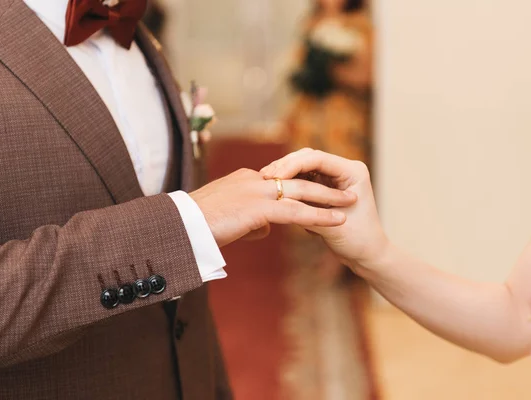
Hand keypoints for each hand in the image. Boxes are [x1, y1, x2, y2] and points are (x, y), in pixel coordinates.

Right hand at [190, 167, 356, 247]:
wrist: (180, 227)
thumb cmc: (196, 227)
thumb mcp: (227, 219)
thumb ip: (250, 220)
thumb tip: (265, 228)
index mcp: (245, 179)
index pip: (281, 180)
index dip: (303, 186)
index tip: (320, 191)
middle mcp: (253, 180)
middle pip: (297, 179)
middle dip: (323, 185)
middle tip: (344, 189)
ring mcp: (256, 191)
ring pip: (302, 192)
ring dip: (329, 198)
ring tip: (350, 203)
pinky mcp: (258, 207)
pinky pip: (297, 211)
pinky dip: (319, 215)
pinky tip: (336, 221)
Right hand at [260, 148, 388, 276]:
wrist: (367, 255)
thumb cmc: (357, 242)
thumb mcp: (330, 226)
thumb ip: (307, 211)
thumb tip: (280, 201)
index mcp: (353, 171)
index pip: (317, 158)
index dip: (292, 165)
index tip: (274, 178)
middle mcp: (344, 169)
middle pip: (308, 157)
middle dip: (285, 166)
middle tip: (264, 177)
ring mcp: (334, 176)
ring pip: (303, 166)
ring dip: (284, 173)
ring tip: (263, 181)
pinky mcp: (325, 186)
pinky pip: (303, 178)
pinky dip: (289, 183)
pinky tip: (273, 189)